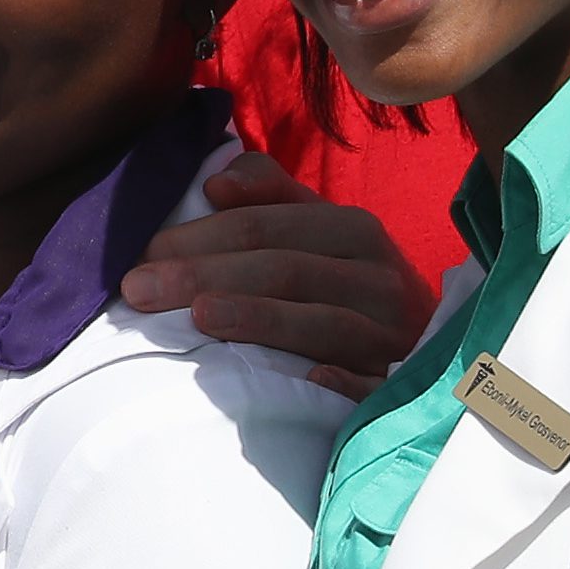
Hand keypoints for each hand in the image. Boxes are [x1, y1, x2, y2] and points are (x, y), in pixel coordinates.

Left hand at [121, 153, 431, 394]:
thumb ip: (269, 193)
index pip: (267, 227)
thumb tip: (217, 182)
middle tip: (139, 289)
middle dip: (205, 276)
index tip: (144, 252)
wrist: (429, 345)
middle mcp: (378, 278)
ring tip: (200, 317)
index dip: (203, 236)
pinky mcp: (398, 386)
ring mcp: (391, 335)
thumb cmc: (349, 280)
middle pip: (284, 270)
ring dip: (262, 319)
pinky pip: (373, 385)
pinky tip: (309, 378)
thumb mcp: (319, 229)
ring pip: (324, 323)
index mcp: (353, 231)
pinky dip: (344, 381)